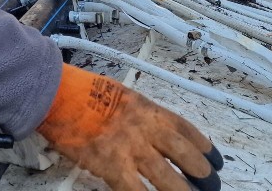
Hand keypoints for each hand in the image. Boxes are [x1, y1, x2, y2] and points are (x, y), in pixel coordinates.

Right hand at [38, 64, 222, 190]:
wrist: (57, 93)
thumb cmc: (82, 91)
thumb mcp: (120, 95)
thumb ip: (140, 114)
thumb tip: (152, 132)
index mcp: (149, 108)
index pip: (187, 130)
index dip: (205, 148)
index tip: (214, 161)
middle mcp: (145, 128)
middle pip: (185, 155)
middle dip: (202, 173)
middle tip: (210, 185)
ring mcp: (130, 148)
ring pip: (167, 178)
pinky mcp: (110, 165)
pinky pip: (135, 190)